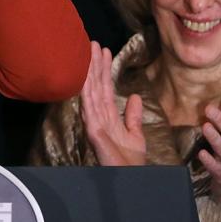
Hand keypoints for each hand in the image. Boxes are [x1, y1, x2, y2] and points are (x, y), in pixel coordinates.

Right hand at [80, 41, 145, 165]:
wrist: (130, 177)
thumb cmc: (130, 161)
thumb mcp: (135, 134)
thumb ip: (133, 115)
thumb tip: (133, 96)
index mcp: (108, 116)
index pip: (105, 88)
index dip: (105, 70)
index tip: (105, 51)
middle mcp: (98, 116)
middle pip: (96, 85)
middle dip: (95, 64)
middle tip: (94, 43)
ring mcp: (94, 122)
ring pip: (90, 91)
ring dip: (89, 71)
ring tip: (91, 51)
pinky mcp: (92, 130)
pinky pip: (88, 107)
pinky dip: (85, 91)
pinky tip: (85, 77)